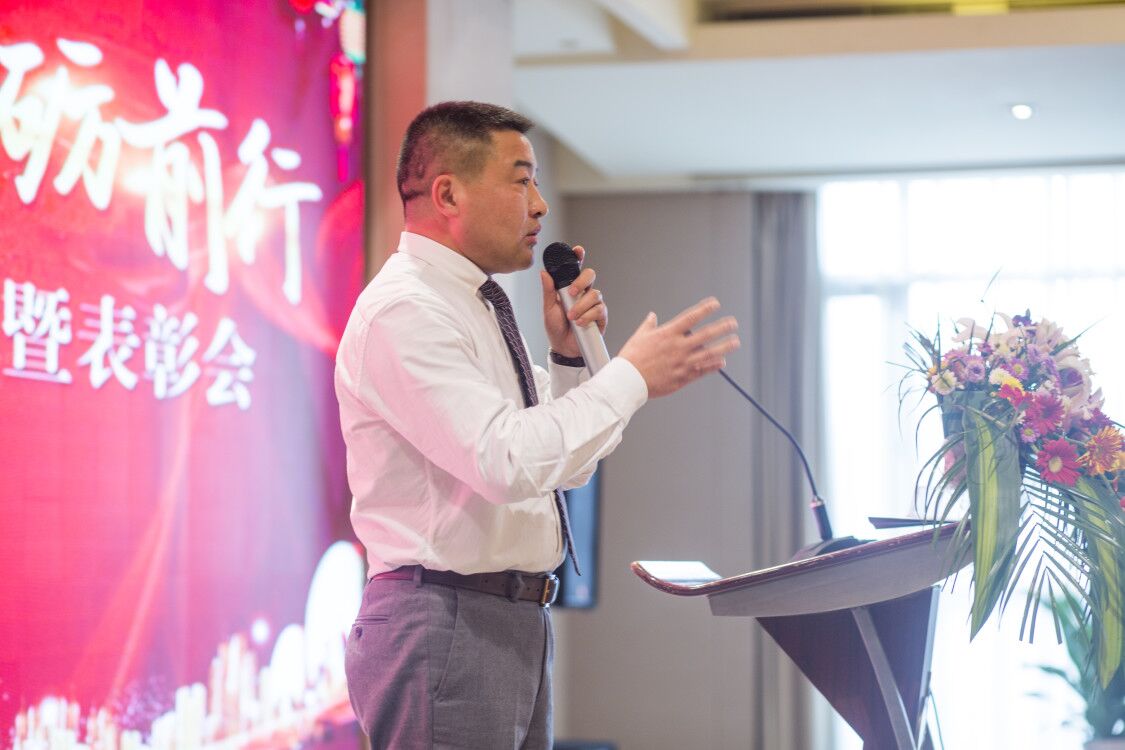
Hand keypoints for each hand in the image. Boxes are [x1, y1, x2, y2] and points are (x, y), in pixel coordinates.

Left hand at [540, 245, 606, 358]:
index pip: (575, 268)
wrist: (563, 347)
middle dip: (581, 281)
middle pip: (590, 275)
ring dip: (581, 306)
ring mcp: (593, 303)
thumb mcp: (548, 308)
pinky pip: (599, 309)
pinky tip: (580, 323)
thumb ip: (548, 291)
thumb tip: (544, 272)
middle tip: (571, 293)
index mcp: (570, 287)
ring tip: (571, 317)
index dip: (578, 257)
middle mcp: (583, 292)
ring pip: (595, 293)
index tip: (578, 250)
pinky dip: (588, 315)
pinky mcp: (601, 315)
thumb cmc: (555, 327)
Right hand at [618, 298, 739, 397]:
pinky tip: (721, 362)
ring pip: (709, 353)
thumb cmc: (631, 358)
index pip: (691, 317)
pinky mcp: (682, 377)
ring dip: (724, 346)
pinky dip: (713, 366)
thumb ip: (649, 325)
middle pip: (706, 334)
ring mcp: (682, 362)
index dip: (705, 309)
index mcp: (668, 334)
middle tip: (733, 323)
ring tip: (735, 342)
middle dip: (722, 327)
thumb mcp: (639, 336)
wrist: (628, 381)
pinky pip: (702, 370)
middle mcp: (678, 347)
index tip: (716, 304)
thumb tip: (652, 316)